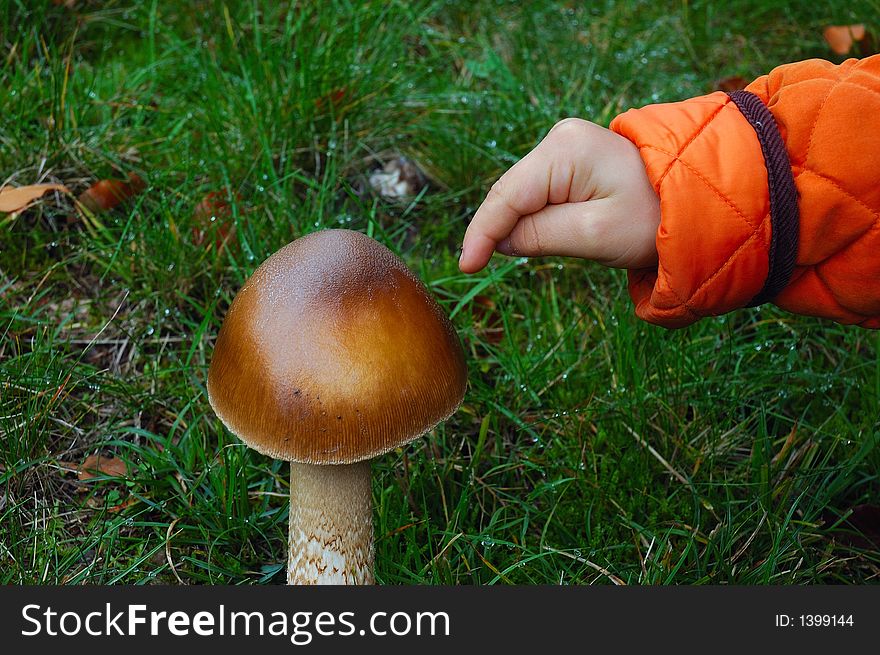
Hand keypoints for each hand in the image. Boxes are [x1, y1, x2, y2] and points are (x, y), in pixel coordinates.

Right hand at [458, 118, 660, 272]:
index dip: (481, 233)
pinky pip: (541, 195)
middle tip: (482, 268)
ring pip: (523, 196)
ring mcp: (568, 149)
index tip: (466, 268)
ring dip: (517, 226)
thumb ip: (539, 236)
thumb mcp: (594, 234)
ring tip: (515, 255)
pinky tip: (534, 238)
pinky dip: (533, 219)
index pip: (506, 197)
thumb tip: (499, 241)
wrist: (703, 200)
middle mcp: (560, 140)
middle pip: (511, 194)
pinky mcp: (575, 163)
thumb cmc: (656, 218)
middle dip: (496, 230)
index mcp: (563, 151)